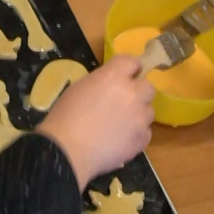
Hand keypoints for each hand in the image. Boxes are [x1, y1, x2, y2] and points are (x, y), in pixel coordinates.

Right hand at [35, 55, 156, 189]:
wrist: (68, 151)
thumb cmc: (65, 117)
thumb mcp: (79, 88)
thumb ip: (101, 82)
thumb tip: (110, 87)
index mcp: (114, 76)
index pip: (132, 62)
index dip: (130, 68)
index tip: (126, 75)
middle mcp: (132, 93)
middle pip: (148, 87)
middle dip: (138, 93)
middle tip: (123, 103)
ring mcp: (140, 117)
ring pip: (148, 111)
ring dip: (138, 114)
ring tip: (120, 126)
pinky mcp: (142, 139)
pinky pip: (145, 132)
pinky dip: (136, 135)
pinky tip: (120, 141)